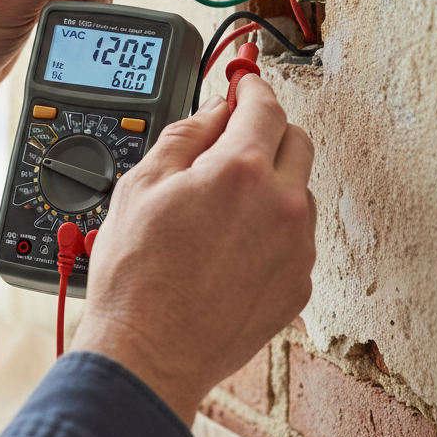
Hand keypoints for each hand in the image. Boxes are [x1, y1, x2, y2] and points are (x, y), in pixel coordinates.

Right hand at [71, 75, 316, 424]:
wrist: (149, 352)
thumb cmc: (136, 276)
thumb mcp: (141, 186)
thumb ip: (186, 136)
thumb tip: (214, 112)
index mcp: (241, 173)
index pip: (265, 107)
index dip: (252, 87)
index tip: (244, 83)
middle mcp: (282, 207)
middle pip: (297, 141)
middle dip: (267, 130)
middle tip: (232, 140)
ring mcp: (296, 250)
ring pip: (299, 191)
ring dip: (272, 181)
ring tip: (221, 207)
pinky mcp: (297, 285)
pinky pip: (296, 237)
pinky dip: (272, 227)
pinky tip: (230, 246)